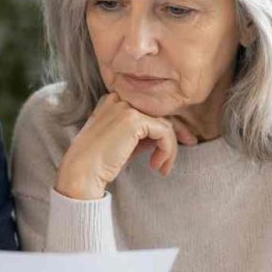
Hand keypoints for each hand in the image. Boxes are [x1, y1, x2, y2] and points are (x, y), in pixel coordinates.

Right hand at [54, 94, 196, 199]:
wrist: (82, 172)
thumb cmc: (100, 163)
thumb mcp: (125, 144)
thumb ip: (143, 135)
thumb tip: (168, 134)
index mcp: (113, 101)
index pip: (149, 109)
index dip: (166, 125)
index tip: (177, 141)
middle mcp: (119, 99)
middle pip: (159, 113)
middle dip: (176, 131)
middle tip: (190, 144)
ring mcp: (125, 107)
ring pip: (164, 124)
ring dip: (169, 148)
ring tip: (162, 168)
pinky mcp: (133, 120)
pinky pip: (164, 132)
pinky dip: (167, 150)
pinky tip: (157, 165)